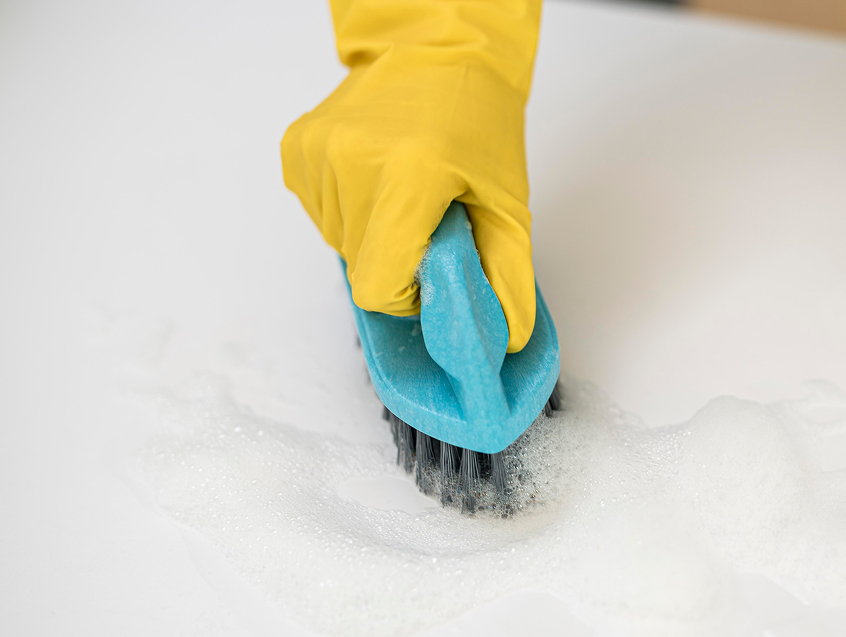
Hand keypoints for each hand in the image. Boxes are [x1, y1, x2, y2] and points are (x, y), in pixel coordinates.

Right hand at [282, 47, 536, 351]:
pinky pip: (318, 212)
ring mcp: (318, 154)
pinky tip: (376, 176)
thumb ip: (507, 274)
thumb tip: (505, 335)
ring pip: (337, 241)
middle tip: (427, 219)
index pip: (378, 286)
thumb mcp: (507, 202)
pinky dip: (348, 208)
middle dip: (395, 258)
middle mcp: (353, 163)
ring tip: (404, 189)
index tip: (429, 269)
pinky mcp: (297, 149)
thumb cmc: (477, 120)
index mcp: (409, 177)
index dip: (406, 294)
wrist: (438, 50)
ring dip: (372, 232)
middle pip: (359, 266)